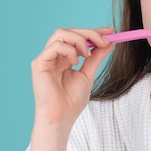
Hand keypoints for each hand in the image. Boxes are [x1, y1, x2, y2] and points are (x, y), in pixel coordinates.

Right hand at [24, 27, 113, 150]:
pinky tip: (76, 62)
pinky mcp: (39, 63)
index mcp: (64, 58)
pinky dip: (69, 50)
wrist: (61, 118)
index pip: (78, 37)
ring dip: (79, 39)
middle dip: (89, 33)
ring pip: (61, 33)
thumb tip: (109, 43)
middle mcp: (53, 55)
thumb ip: (96, 58)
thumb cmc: (71, 102)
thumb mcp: (88, 75)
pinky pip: (54, 46)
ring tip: (88, 54)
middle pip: (69, 31)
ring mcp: (45, 58)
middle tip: (105, 41)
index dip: (94, 31)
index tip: (111, 31)